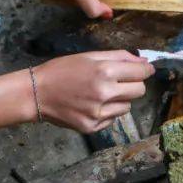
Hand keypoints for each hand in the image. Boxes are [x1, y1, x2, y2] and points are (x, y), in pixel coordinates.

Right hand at [32, 50, 153, 133]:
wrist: (36, 93)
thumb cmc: (62, 70)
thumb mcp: (89, 56)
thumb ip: (118, 57)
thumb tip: (143, 61)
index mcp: (104, 71)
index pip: (141, 73)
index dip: (145, 70)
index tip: (145, 70)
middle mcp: (104, 93)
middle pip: (139, 91)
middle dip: (134, 84)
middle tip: (121, 81)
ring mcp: (98, 113)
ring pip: (127, 107)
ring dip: (121, 99)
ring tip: (102, 93)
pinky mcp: (92, 127)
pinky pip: (112, 119)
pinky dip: (108, 112)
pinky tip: (92, 105)